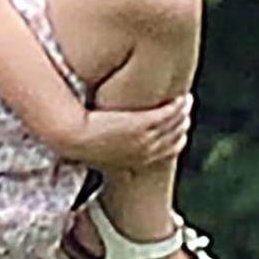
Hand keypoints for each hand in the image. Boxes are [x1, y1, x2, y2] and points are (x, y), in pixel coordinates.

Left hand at [52, 94, 192, 168]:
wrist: (72, 139)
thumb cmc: (77, 143)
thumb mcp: (95, 150)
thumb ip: (105, 146)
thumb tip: (102, 139)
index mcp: (136, 160)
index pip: (167, 151)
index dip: (175, 139)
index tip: (179, 129)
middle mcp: (145, 152)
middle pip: (175, 137)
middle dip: (182, 123)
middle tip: (186, 111)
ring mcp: (146, 138)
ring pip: (175, 124)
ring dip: (183, 112)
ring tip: (186, 100)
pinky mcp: (143, 125)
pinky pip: (169, 115)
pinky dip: (178, 107)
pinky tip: (182, 97)